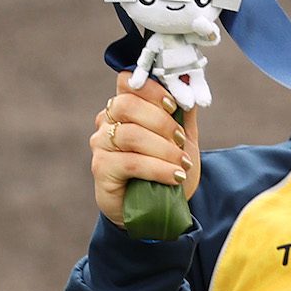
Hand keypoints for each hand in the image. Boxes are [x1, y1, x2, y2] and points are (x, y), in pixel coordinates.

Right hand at [91, 72, 200, 228]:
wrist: (157, 209)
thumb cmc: (166, 168)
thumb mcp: (182, 138)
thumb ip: (184, 111)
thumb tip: (190, 84)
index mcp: (124, 107)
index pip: (128, 81)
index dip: (152, 89)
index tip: (174, 105)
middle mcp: (107, 121)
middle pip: (127, 105)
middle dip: (162, 121)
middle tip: (180, 140)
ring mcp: (101, 144)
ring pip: (130, 135)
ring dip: (163, 148)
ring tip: (181, 163)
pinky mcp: (101, 169)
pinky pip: (130, 163)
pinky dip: (158, 169)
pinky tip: (174, 177)